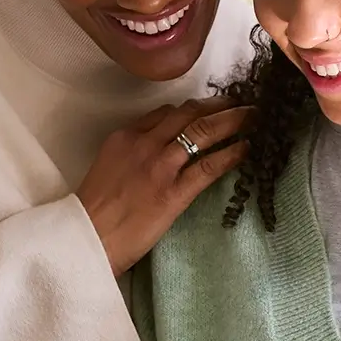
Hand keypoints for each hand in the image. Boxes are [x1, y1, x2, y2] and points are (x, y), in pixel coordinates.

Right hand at [76, 98, 253, 275]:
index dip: (193, 107)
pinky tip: (246, 149)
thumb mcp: (109, 167)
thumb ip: (133, 153)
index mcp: (125, 137)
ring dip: (233, 120)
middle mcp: (144, 144)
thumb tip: (160, 152)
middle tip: (240, 102)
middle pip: (189, 113)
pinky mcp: (174, 192)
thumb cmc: (95, 211)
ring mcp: (160, 166)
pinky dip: (232, 154)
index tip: (209, 108)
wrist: (86, 238)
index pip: (166, 112)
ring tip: (254, 116)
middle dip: (218, 105)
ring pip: (203, 130)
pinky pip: (209, 165)